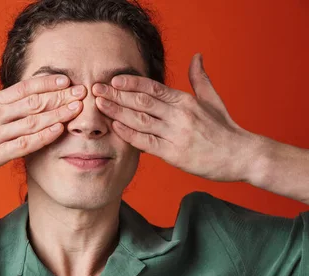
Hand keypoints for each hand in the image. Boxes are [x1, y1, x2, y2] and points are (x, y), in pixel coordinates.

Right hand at [0, 58, 85, 181]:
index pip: (24, 88)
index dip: (48, 83)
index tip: (67, 81)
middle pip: (34, 102)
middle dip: (61, 97)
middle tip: (83, 92)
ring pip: (33, 121)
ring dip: (58, 114)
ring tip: (79, 109)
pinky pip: (24, 144)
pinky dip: (43, 136)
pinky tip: (59, 130)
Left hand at [92, 53, 258, 182]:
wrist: (241, 156)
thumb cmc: (225, 130)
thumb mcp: (212, 100)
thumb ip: (200, 79)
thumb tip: (196, 57)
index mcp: (186, 101)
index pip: (153, 88)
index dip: (131, 83)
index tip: (113, 80)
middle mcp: (180, 114)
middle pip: (142, 101)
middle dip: (116, 95)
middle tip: (95, 89)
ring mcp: (176, 133)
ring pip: (141, 120)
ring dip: (117, 112)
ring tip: (99, 105)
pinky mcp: (174, 153)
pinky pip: (146, 141)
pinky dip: (129, 134)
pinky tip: (115, 127)